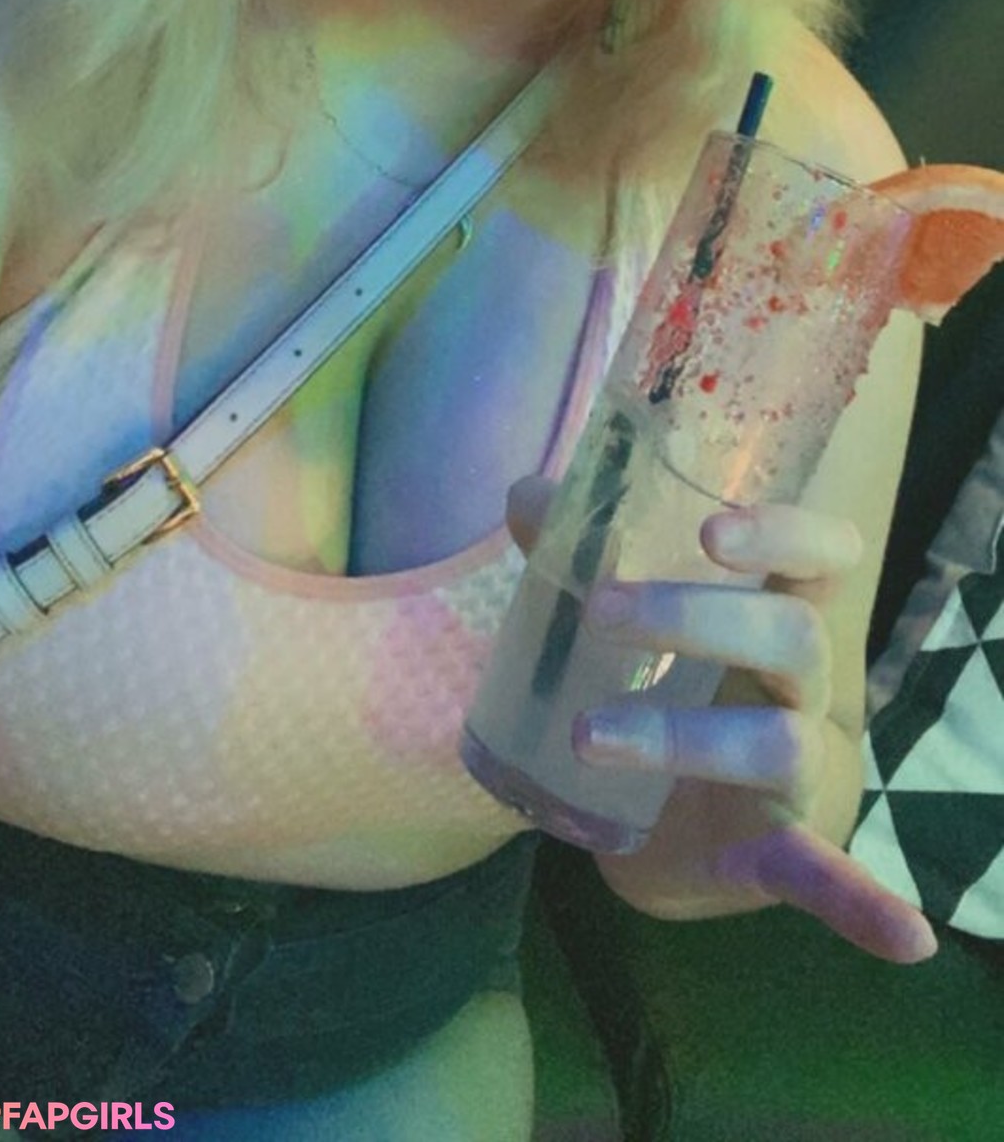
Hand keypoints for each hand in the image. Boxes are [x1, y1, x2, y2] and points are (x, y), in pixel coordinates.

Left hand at [505, 476, 937, 964]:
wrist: (671, 825)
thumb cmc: (670, 693)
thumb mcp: (628, 626)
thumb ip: (583, 555)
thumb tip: (529, 498)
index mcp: (776, 618)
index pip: (821, 557)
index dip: (784, 534)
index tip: (711, 531)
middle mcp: (804, 689)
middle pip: (791, 636)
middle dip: (696, 618)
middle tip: (600, 613)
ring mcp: (798, 773)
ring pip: (776, 743)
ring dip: (680, 736)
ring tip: (585, 735)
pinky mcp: (779, 852)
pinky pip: (829, 876)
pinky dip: (864, 904)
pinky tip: (908, 939)